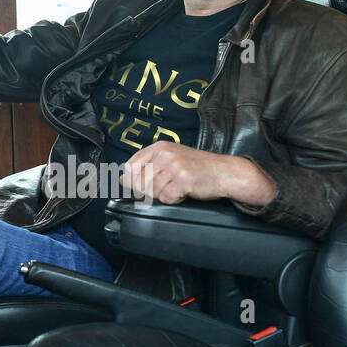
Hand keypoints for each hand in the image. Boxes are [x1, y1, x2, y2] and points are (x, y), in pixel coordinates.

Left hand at [120, 142, 276, 206]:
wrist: (225, 172)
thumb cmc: (198, 167)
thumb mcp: (171, 159)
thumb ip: (147, 166)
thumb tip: (121, 178)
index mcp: (159, 147)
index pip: (130, 166)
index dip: (131, 181)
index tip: (138, 188)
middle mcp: (165, 154)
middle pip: (139, 182)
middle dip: (149, 192)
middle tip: (166, 189)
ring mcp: (174, 166)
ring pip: (152, 192)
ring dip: (164, 196)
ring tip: (177, 188)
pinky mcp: (182, 180)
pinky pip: (166, 198)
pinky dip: (174, 200)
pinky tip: (184, 193)